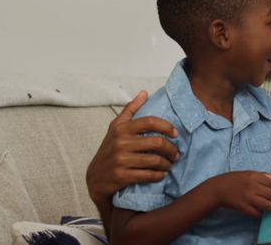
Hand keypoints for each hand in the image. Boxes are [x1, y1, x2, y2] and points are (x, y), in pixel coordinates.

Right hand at [86, 90, 180, 206]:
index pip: (149, 122)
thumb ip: (130, 109)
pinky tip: (162, 174)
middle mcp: (120, 143)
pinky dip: (159, 175)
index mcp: (121, 128)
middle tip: (176, 154)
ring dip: (167, 164)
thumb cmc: (109, 150)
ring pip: (155, 160)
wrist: (95, 178)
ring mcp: (121, 160)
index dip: (166, 126)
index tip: (175, 133)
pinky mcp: (122, 176)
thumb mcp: (116, 128)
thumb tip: (144, 93)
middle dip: (171, 149)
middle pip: (156, 142)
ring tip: (170, 164)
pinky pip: (148, 175)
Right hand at [206, 171, 270, 217]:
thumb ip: (263, 175)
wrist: (217, 189)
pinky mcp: (244, 207)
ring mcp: (249, 198)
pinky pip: (258, 213)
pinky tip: (259, 210)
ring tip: (269, 207)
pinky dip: (260, 213)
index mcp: (254, 176)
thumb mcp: (247, 173)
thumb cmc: (232, 180)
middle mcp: (253, 186)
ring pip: (268, 206)